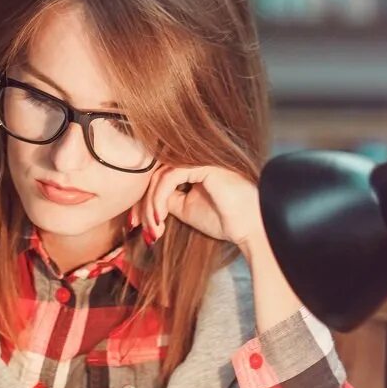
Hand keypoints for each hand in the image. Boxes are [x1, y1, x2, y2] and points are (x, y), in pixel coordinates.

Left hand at [134, 164, 263, 252]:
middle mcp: (195, 160)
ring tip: (153, 226)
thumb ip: (167, 199)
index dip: (144, 199)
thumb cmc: (225, 220)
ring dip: (151, 203)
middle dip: (142, 202)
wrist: (250, 227)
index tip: (136, 222)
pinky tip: (160, 216)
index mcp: (192, 169)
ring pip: (161, 176)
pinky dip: (160, 197)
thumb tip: (145, 198)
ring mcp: (200, 160)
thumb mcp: (186, 210)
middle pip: (156, 175)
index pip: (159, 178)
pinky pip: (171, 176)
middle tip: (137, 225)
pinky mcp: (204, 164)